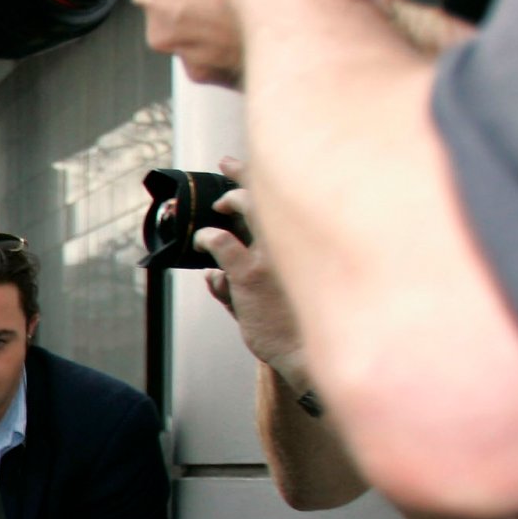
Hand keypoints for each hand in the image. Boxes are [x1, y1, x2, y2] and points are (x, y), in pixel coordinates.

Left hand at [196, 163, 311, 379]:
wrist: (311, 354)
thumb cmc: (302, 330)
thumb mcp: (285, 302)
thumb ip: (244, 286)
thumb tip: (210, 276)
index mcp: (314, 244)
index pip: (293, 199)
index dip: (274, 180)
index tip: (260, 168)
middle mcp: (296, 242)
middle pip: (271, 191)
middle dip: (246, 172)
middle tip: (228, 164)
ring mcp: (272, 256)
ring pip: (246, 208)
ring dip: (228, 200)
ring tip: (218, 205)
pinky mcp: (250, 273)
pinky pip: (220, 243)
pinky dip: (208, 238)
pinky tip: (203, 242)